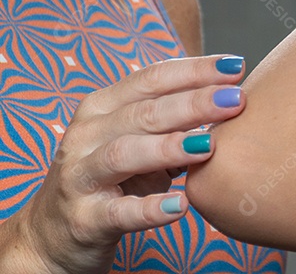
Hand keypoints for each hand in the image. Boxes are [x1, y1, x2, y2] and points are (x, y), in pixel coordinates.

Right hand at [2, 55, 246, 273]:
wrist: (52, 236)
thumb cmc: (113, 178)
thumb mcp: (139, 142)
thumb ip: (177, 122)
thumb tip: (234, 99)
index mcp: (102, 107)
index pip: (152, 79)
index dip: (195, 70)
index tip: (236, 67)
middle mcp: (86, 135)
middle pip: (144, 112)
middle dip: (193, 103)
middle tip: (236, 100)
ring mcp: (80, 177)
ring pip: (125, 154)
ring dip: (169, 147)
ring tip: (209, 146)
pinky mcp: (84, 220)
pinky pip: (119, 212)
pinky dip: (151, 208)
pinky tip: (182, 204)